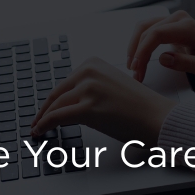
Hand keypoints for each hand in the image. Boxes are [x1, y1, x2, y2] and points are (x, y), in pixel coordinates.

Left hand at [32, 57, 175, 144]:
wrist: (157, 117)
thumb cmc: (140, 107)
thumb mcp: (111, 87)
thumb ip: (91, 88)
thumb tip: (70, 103)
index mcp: (95, 64)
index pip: (65, 82)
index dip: (53, 99)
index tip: (45, 108)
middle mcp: (90, 71)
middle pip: (57, 93)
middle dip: (44, 109)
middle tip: (37, 120)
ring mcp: (88, 89)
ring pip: (55, 106)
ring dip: (43, 119)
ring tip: (38, 128)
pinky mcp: (88, 108)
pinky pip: (58, 117)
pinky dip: (45, 125)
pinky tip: (40, 131)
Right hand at [125, 10, 194, 84]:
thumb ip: (187, 64)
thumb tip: (163, 58)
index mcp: (188, 27)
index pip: (157, 34)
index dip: (143, 51)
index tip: (137, 69)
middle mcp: (179, 19)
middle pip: (147, 31)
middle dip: (137, 53)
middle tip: (135, 75)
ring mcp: (172, 20)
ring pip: (143, 27)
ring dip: (134, 46)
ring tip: (132, 67)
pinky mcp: (167, 25)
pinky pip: (146, 29)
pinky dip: (138, 43)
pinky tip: (136, 57)